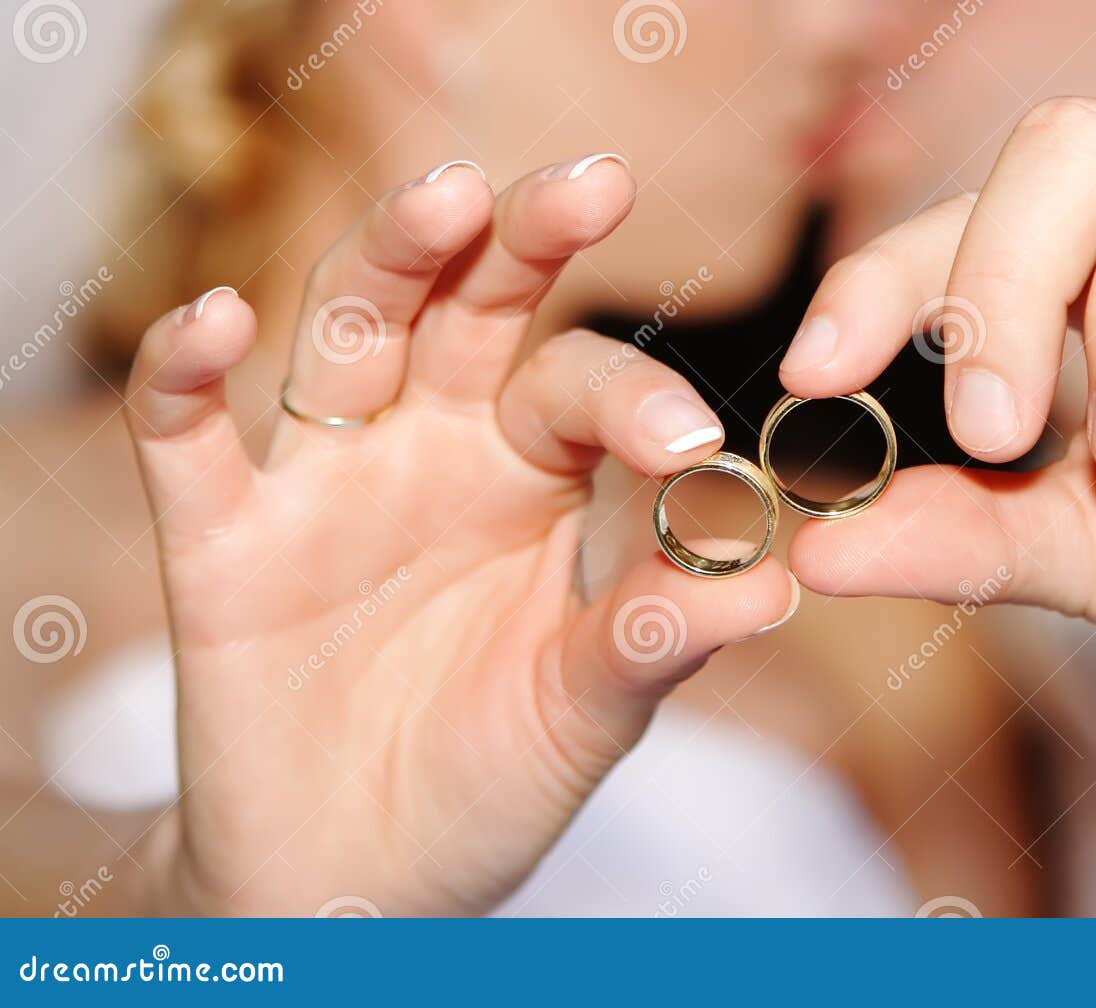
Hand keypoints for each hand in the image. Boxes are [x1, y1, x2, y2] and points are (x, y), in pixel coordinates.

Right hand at [124, 158, 795, 914]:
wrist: (362, 878)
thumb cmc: (493, 777)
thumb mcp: (586, 713)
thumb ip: (656, 643)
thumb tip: (774, 589)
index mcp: (540, 478)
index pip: (588, 391)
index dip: (637, 400)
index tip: (686, 440)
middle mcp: (439, 450)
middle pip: (476, 308)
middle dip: (526, 241)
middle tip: (593, 186)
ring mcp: (330, 482)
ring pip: (350, 331)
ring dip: (389, 260)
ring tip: (444, 199)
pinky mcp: (224, 541)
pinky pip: (186, 439)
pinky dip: (183, 376)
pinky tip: (213, 322)